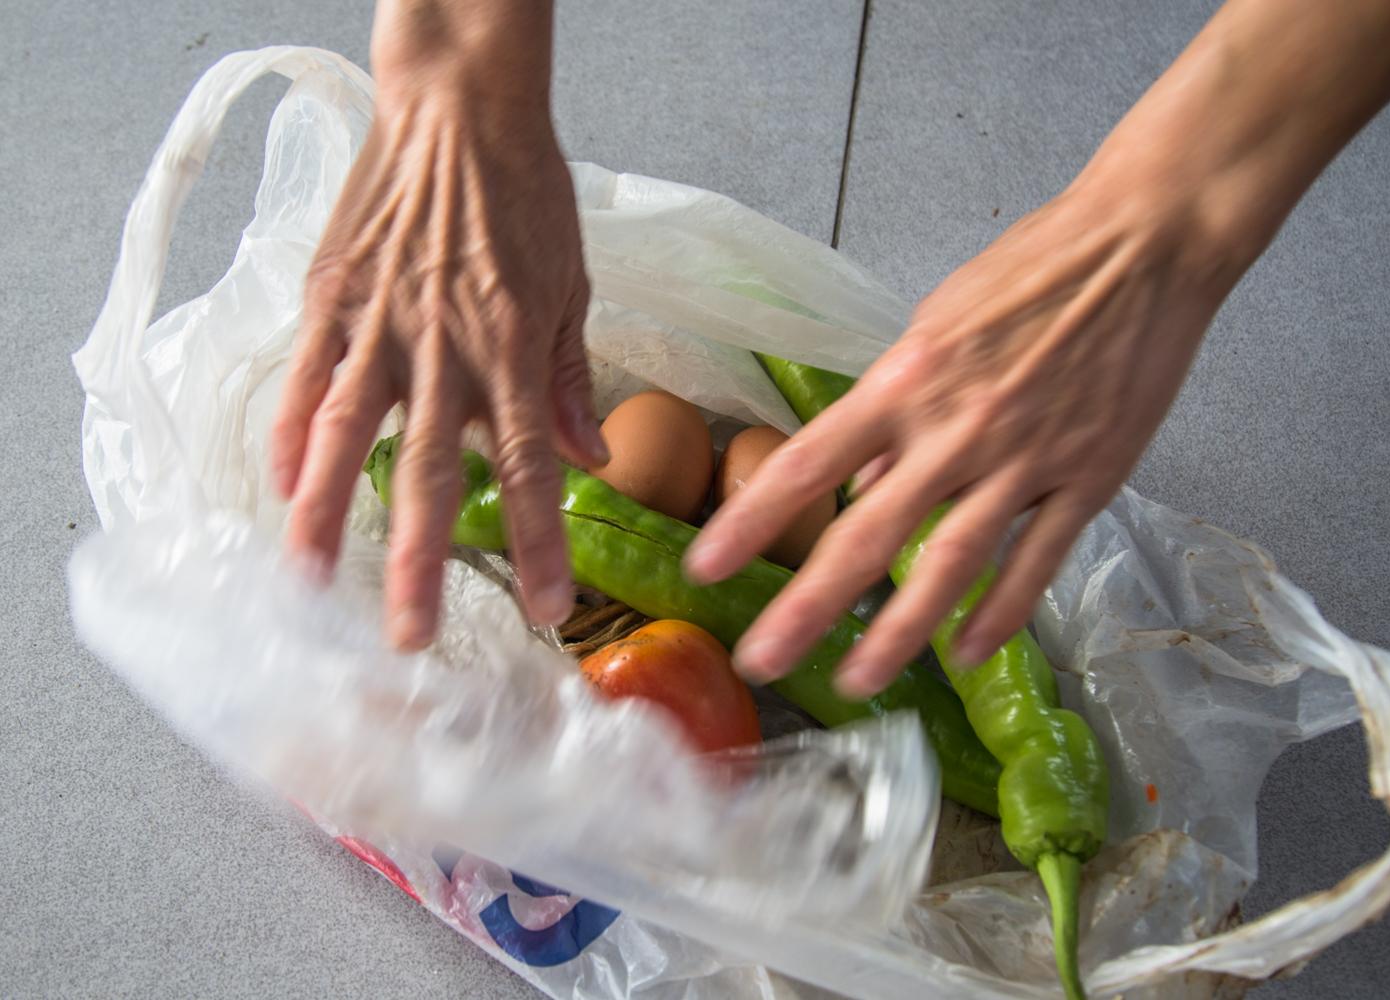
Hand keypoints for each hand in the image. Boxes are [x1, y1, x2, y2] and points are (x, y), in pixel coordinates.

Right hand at [273, 0, 600, 647]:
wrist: (460, 105)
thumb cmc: (526, 192)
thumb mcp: (572, 282)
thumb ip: (570, 378)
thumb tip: (591, 460)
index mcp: (514, 344)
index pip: (527, 464)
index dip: (536, 540)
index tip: (546, 606)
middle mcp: (446, 345)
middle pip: (428, 472)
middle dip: (420, 563)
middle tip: (410, 639)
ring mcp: (381, 320)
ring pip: (349, 434)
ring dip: (328, 515)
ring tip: (312, 586)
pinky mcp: (334, 295)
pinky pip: (307, 376)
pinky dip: (291, 434)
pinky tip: (279, 489)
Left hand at [682, 0, 1389, 698]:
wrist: (1145, 246)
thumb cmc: (1032, 270)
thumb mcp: (938, 323)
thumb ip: (898, 407)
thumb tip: (864, 481)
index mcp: (906, 381)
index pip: (807, 464)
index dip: (750, 522)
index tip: (704, 569)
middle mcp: (955, 429)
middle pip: (867, 534)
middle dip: (806, 607)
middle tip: (761, 661)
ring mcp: (1025, 460)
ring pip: (949, 567)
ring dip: (898, 633)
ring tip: (856, 682)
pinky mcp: (1089, 479)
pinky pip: (1036, 563)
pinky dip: (1000, 615)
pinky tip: (967, 654)